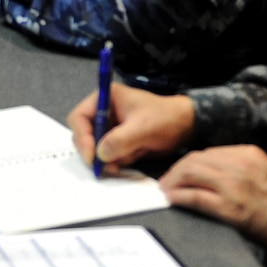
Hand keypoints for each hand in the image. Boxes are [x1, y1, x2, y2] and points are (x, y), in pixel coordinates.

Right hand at [67, 84, 193, 169]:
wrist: (186, 127)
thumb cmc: (165, 118)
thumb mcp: (142, 127)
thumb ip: (120, 139)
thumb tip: (100, 154)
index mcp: (105, 99)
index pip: (79, 117)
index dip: (82, 137)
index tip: (92, 157)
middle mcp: (104, 112)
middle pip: (84, 135)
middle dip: (95, 151)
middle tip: (104, 167)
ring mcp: (111, 129)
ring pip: (96, 149)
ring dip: (108, 158)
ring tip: (128, 157)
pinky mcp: (119, 142)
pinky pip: (109, 156)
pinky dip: (117, 162)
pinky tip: (133, 157)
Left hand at [162, 146, 266, 246]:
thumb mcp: (265, 171)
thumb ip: (241, 166)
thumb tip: (212, 170)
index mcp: (248, 153)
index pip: (208, 152)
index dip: (189, 162)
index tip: (180, 170)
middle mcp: (239, 166)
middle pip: (195, 160)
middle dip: (176, 170)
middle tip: (166, 181)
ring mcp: (233, 186)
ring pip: (190, 174)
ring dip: (172, 182)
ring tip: (165, 190)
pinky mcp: (229, 208)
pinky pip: (195, 197)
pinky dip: (179, 197)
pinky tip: (172, 199)